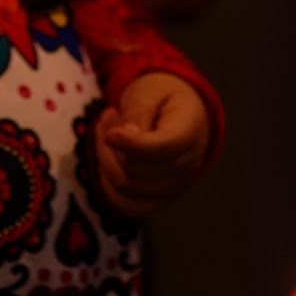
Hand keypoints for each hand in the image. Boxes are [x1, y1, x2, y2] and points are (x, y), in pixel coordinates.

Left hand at [95, 73, 211, 216]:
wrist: (181, 114)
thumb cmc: (163, 97)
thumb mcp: (150, 90)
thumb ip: (138, 112)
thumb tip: (123, 139)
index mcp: (190, 133)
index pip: (162, 149)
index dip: (131, 145)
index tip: (109, 134)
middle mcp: (187, 167)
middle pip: (135, 170)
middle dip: (110, 145)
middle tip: (107, 117)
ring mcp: (175, 188)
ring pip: (124, 187)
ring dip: (105, 160)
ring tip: (106, 132)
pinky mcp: (159, 201)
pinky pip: (125, 204)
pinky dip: (108, 183)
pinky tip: (109, 159)